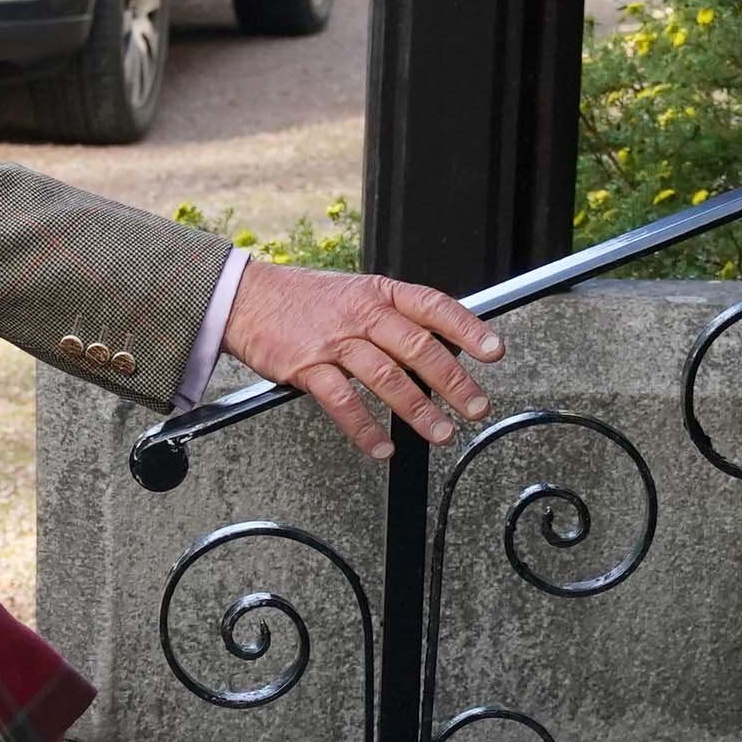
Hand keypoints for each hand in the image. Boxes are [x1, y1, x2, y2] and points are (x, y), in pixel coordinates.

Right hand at [221, 260, 503, 458]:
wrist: (247, 299)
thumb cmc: (306, 301)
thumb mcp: (356, 294)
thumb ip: (394, 316)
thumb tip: (441, 346)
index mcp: (378, 294)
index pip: (432, 307)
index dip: (467, 329)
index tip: (494, 352)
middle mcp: (360, 314)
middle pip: (416, 347)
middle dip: (452, 381)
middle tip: (476, 407)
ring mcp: (334, 341)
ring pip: (385, 377)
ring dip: (416, 409)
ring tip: (440, 433)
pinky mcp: (307, 367)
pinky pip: (342, 401)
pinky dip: (364, 428)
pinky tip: (381, 447)